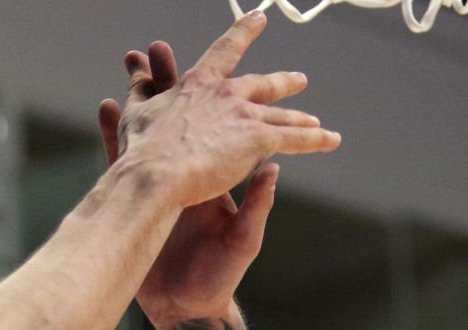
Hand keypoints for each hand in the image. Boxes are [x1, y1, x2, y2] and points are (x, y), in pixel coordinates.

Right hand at [98, 15, 337, 216]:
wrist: (157, 174)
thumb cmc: (142, 147)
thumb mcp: (137, 111)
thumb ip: (141, 88)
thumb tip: (136, 69)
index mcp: (199, 82)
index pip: (226, 50)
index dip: (244, 32)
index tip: (259, 18)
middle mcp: (227, 92)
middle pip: (263, 84)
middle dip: (283, 82)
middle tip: (300, 79)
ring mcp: (245, 115)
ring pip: (281, 115)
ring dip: (300, 117)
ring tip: (315, 122)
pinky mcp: (258, 140)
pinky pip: (295, 139)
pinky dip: (316, 139)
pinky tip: (331, 140)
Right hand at [99, 32, 306, 327]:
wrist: (186, 311)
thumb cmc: (219, 279)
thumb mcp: (242, 241)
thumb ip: (255, 205)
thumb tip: (276, 168)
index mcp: (218, 179)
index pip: (220, 129)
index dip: (216, 98)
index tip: (216, 70)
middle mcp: (189, 177)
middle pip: (180, 120)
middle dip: (168, 83)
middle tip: (157, 50)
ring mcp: (160, 189)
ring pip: (147, 133)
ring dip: (138, 99)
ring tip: (130, 66)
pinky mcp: (135, 204)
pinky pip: (120, 163)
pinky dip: (113, 136)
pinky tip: (107, 107)